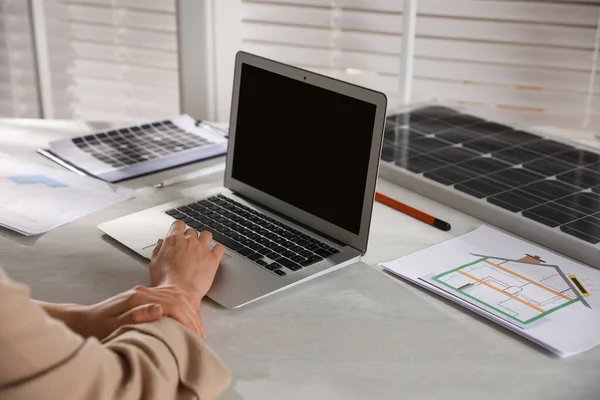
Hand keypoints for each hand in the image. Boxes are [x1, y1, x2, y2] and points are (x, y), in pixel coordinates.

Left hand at [37, 285, 204, 339]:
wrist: (81, 320)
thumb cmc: (94, 327)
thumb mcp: (112, 326)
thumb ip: (135, 316)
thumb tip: (159, 308)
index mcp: (138, 297)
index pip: (171, 304)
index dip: (185, 320)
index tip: (194, 333)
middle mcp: (143, 291)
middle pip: (177, 298)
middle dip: (191, 316)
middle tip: (200, 333)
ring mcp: (144, 291)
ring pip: (176, 294)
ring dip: (189, 309)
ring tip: (197, 326)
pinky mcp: (144, 295)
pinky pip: (170, 294)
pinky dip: (182, 303)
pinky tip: (187, 312)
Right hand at [150, 220, 224, 304]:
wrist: (179, 294)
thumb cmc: (165, 282)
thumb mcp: (154, 263)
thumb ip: (158, 250)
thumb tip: (161, 243)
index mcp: (173, 240)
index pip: (178, 224)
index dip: (179, 229)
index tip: (179, 234)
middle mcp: (189, 241)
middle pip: (192, 231)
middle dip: (190, 238)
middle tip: (188, 249)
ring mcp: (202, 249)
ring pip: (207, 235)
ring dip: (204, 240)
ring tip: (201, 249)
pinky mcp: (213, 259)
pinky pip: (220, 247)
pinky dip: (218, 249)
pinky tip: (214, 254)